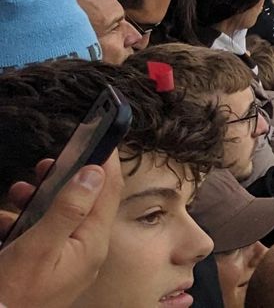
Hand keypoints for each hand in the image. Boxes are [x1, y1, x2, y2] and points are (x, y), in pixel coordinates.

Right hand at [0, 161, 121, 307]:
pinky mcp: (49, 267)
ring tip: (19, 191)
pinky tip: (6, 220)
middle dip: (65, 179)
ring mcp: (67, 260)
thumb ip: (68, 209)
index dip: (106, 163)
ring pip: (60, 217)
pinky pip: (43, 236)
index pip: (108, 192)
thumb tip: (94, 173)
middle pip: (85, 202)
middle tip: (45, 165)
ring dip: (40, 200)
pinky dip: (25, 223)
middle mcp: (85, 251)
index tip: (102, 138)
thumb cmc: (15, 293)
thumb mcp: (38, 247)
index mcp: (91, 244)